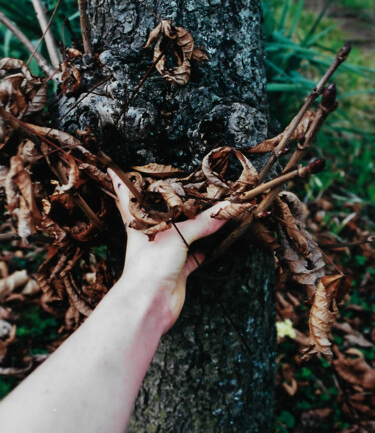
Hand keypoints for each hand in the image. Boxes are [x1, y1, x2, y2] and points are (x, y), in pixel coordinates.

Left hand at [108, 168, 228, 331]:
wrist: (149, 304)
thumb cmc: (150, 265)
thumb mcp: (177, 236)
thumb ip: (203, 222)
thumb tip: (227, 207)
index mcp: (141, 222)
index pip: (128, 197)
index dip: (121, 183)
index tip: (112, 169)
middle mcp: (152, 235)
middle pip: (162, 214)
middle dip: (172, 203)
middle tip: (184, 186)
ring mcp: (165, 252)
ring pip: (182, 233)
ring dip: (196, 224)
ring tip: (210, 209)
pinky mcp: (179, 269)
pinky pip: (195, 255)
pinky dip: (207, 248)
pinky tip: (217, 239)